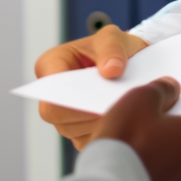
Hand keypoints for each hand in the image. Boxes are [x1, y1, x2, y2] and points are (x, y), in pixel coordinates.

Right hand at [35, 25, 148, 149]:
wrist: (130, 65)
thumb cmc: (115, 48)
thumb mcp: (114, 37)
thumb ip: (112, 48)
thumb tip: (111, 71)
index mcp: (51, 65)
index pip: (51, 90)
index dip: (74, 97)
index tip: (102, 92)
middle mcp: (53, 97)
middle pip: (61, 118)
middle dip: (91, 113)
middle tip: (119, 104)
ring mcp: (66, 119)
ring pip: (78, 133)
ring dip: (103, 124)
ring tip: (126, 109)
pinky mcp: (81, 136)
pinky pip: (93, 142)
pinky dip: (111, 134)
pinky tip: (127, 120)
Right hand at [91, 77, 180, 180]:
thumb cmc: (128, 147)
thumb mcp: (140, 99)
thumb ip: (161, 90)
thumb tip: (170, 89)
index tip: (166, 99)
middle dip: (172, 127)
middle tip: (145, 119)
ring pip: (178, 160)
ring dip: (162, 151)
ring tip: (134, 144)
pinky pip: (165, 180)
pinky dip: (153, 172)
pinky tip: (131, 165)